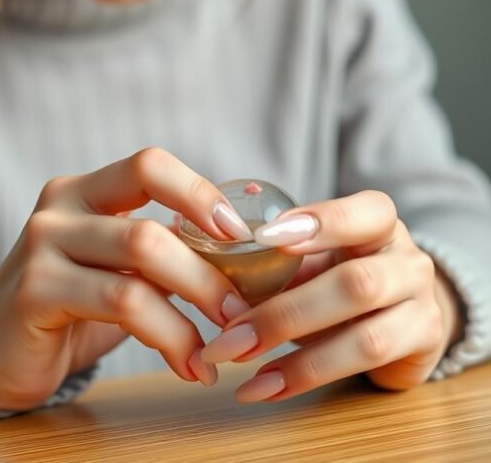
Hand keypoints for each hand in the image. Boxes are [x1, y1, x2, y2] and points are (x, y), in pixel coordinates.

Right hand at [0, 148, 253, 411]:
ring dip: (194, 307)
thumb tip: (244, 254)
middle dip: (210, 275)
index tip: (242, 236)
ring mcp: (42, 247)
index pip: (149, 166)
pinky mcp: (36, 291)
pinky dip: (168, 338)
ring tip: (220, 348)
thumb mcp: (116, 273)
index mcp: (82, 194)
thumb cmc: (66, 313)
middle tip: (244, 313)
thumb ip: (161, 254)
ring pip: (140, 263)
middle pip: (151, 228)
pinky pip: (121, 304)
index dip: (199, 193)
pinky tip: (187, 365)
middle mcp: (58, 210)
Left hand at [200, 190, 463, 401]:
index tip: (264, 236)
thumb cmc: (333, 278)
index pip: (363, 212)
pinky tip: (262, 387)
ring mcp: (420, 303)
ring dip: (293, 353)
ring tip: (236, 363)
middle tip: (226, 332)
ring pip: (364, 331)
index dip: (319, 223)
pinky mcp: (421, 343)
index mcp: (376, 223)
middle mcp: (407, 259)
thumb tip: (177, 235)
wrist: (398, 317)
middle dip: (283, 312)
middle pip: (356, 281)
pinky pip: (365, 362)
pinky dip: (305, 376)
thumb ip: (262, 253)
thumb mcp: (305, 259)